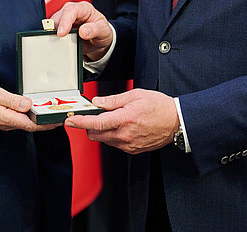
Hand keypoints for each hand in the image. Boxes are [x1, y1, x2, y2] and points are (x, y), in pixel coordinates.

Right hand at [0, 84, 59, 131]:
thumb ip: (12, 100)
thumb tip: (28, 105)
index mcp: (8, 119)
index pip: (33, 125)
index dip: (48, 124)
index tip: (60, 120)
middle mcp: (8, 124)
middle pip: (32, 125)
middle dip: (47, 121)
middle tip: (60, 113)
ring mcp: (5, 122)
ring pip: (26, 122)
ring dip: (39, 118)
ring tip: (51, 110)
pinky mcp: (2, 119)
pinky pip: (20, 119)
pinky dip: (30, 115)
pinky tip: (33, 108)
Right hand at [51, 1, 112, 61]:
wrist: (98, 40)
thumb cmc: (101, 31)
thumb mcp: (104, 31)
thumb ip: (95, 30)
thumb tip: (83, 31)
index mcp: (84, 8)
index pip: (71, 10)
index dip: (65, 21)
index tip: (62, 32)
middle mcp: (72, 11)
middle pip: (58, 16)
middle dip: (55, 28)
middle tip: (57, 39)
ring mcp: (64, 19)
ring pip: (52, 24)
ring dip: (52, 33)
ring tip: (60, 43)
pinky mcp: (59, 27)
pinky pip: (51, 31)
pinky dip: (52, 37)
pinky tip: (57, 43)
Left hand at [64, 89, 179, 153]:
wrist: (176, 122)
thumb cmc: (159, 107)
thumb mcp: (136, 95)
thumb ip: (114, 100)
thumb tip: (98, 102)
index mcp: (125, 119)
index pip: (96, 123)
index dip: (80, 122)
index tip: (70, 121)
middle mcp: (125, 135)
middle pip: (95, 135)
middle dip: (90, 126)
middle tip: (94, 115)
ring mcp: (129, 145)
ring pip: (104, 140)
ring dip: (102, 131)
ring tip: (115, 119)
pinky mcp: (132, 150)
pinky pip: (115, 144)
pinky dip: (112, 136)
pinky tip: (123, 127)